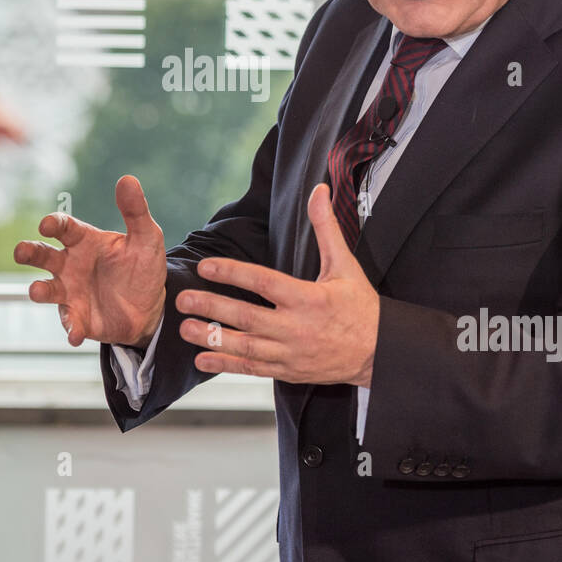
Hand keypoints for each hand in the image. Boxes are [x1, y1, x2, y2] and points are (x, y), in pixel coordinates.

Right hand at [13, 175, 166, 348]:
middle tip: (21, 251)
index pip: (63, 227)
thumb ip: (136, 211)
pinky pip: (68, 323)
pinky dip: (70, 328)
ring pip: (45, 289)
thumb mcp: (147, 239)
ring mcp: (70, 292)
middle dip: (28, 251)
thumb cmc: (143, 268)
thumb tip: (128, 179)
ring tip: (37, 291)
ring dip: (39, 290)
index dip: (53, 224)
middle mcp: (70, 265)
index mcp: (84, 241)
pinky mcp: (77, 319)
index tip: (48, 224)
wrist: (151, 309)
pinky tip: (75, 334)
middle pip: (41, 255)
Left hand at [176, 183, 378, 385]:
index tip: (205, 266)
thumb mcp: (345, 265)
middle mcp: (297, 328)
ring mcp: (290, 353)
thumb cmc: (360, 306)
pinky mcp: (287, 371)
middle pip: (247, 317)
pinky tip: (201, 359)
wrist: (379, 353)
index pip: (264, 283)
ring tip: (184, 328)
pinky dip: (226, 365)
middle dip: (212, 307)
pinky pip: (252, 368)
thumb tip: (319, 190)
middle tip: (182, 299)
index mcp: (309, 298)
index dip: (233, 273)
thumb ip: (326, 227)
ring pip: (245, 346)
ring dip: (212, 338)